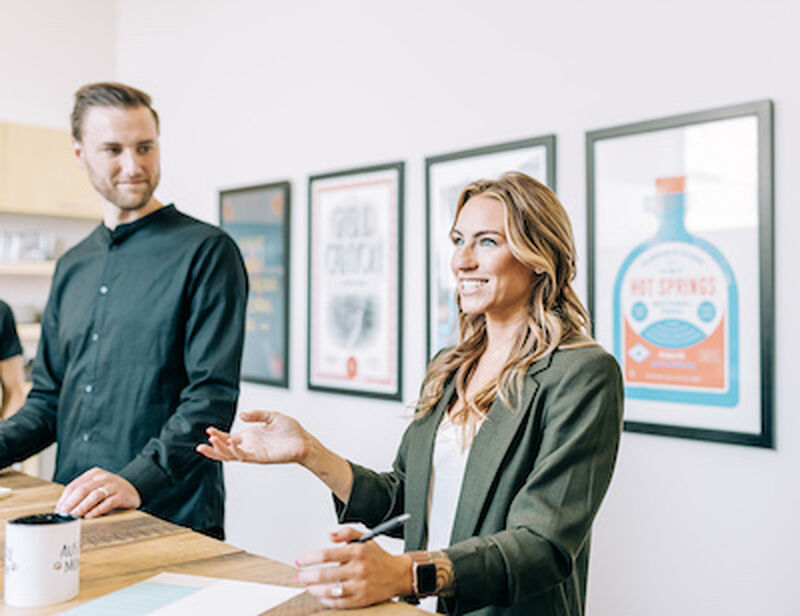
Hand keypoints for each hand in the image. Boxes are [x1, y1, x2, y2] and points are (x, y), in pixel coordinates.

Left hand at [55, 467, 141, 518]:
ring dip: (82, 507)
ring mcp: (114, 485)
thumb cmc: (111, 491)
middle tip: (64, 515)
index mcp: (93, 474)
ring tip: (74, 517)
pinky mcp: (122, 495)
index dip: (64, 499)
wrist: (134, 489)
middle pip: (82, 490)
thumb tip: (63, 509)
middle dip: (71, 504)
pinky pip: (108, 502)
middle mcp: (103, 477)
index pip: (74, 486)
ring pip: (94, 495)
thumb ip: (82, 494)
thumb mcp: (96, 487)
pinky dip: (97, 510)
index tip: (58, 511)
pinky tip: (90, 516)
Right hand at [196, 410, 310, 464]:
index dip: (217, 435)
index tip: (208, 430)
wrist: (303, 440)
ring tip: (209, 444)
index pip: (228, 438)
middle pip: (225, 450)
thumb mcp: (271, 416)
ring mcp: (254, 453)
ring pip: (231, 455)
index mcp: (249, 436)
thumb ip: (256, 414)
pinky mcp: (261, 457)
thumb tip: (241, 415)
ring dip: (219, 450)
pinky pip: (244, 456)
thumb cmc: (290, 430)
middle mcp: (249, 446)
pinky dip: (235, 452)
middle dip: (212, 448)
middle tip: (200, 445)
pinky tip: (229, 445)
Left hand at [296, 527, 412, 607]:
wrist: (398, 574)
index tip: (300, 561)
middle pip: (326, 574)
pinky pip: (339, 602)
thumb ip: (346, 533)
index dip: (309, 558)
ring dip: (315, 589)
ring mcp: (361, 585)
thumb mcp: (365, 538)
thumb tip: (329, 535)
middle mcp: (359, 568)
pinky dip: (327, 600)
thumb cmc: (378, 556)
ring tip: (308, 587)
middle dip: (308, 576)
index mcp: (358, 551)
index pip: (327, 554)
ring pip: (331, 590)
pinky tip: (320, 595)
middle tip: (299, 576)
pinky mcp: (362, 599)